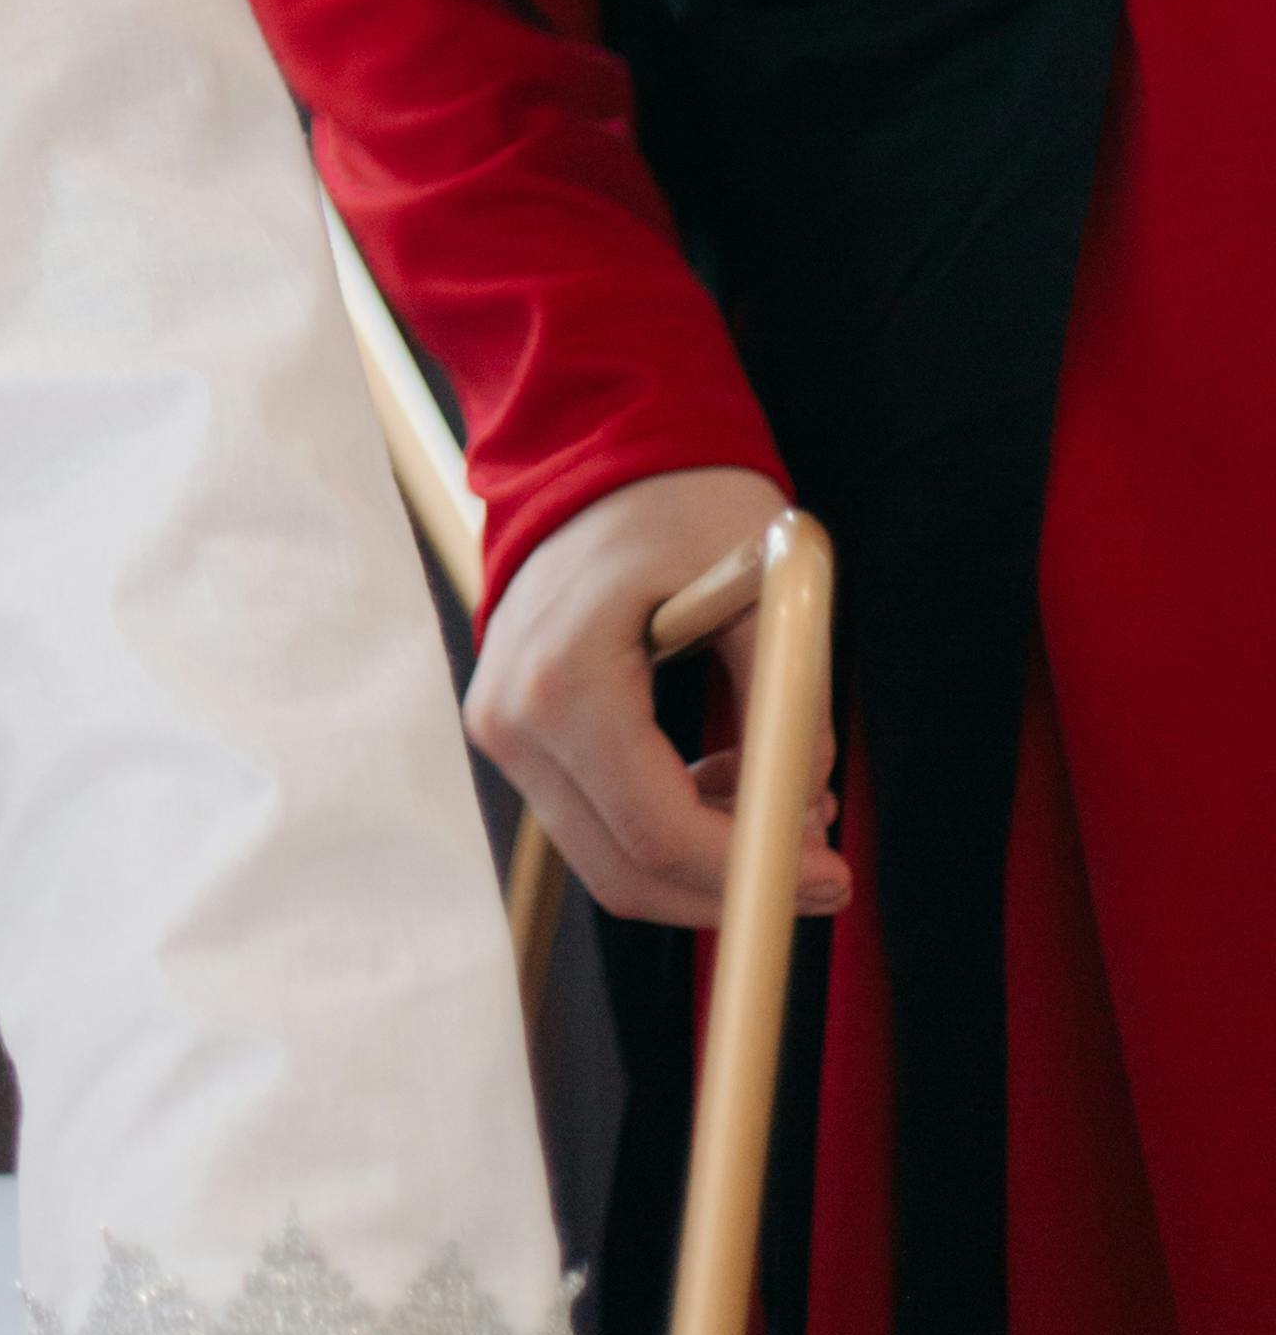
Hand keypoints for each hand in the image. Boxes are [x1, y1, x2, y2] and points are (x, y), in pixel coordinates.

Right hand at [464, 465, 846, 931]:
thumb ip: (788, 699)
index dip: (751, 870)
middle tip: (821, 861)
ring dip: (707, 856)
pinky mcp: (517, 735)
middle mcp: (511, 719)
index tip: (831, 876)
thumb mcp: (762, 587)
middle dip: (732, 882)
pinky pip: (600, 820)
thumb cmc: (680, 504)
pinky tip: (727, 775)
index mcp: (562, 681)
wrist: (595, 453)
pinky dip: (672, 824)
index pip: (657, 832)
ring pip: (614, 859)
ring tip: (788, 795)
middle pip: (627, 872)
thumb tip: (809, 801)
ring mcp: (502, 731)